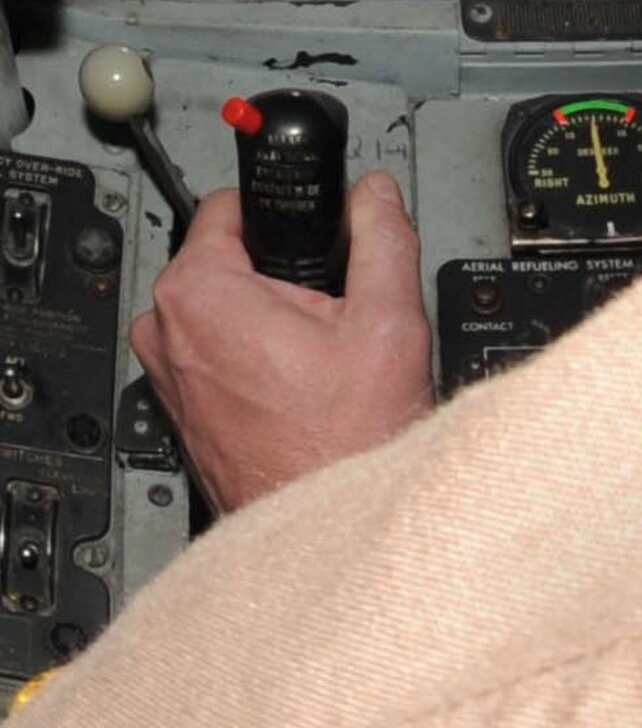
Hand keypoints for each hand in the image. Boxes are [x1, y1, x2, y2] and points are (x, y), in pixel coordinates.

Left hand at [131, 171, 434, 513]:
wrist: (327, 532)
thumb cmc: (345, 444)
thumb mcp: (389, 320)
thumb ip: (383, 237)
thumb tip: (375, 194)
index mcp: (198, 293)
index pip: (227, 204)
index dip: (283, 214)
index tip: (315, 234)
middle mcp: (166, 333)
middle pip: (225, 257)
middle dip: (277, 270)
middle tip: (329, 309)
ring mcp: (168, 376)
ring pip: (221, 305)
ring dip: (266, 313)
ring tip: (318, 352)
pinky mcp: (180, 409)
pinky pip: (215, 350)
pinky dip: (253, 353)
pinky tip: (299, 382)